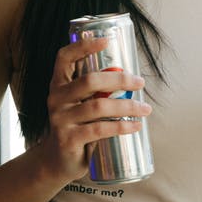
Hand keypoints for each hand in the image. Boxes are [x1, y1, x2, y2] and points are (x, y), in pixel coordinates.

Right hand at [34, 37, 150, 182]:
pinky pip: (99, 129)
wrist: (57, 161)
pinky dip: (121, 126)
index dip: (84, 46)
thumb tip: (132, 82)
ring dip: (126, 105)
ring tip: (145, 109)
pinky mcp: (69, 139)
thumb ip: (96, 93)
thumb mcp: (79, 105)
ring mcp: (60, 119)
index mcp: (58, 85)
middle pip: (89, 81)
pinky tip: (135, 126)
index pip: (64, 57)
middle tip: (140, 82)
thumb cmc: (76, 127)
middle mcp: (56, 98)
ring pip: (98, 106)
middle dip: (119, 79)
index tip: (107, 41)